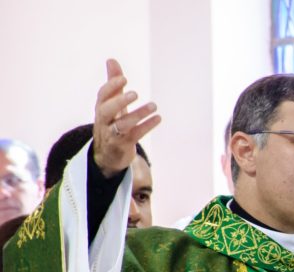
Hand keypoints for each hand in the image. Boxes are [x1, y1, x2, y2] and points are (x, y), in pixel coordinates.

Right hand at [93, 59, 160, 177]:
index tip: (124, 78)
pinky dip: (147, 126)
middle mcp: (104, 121)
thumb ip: (113, 83)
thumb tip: (111, 59)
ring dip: (138, 115)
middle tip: (135, 93)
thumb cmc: (111, 123)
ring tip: (154, 106)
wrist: (107, 155)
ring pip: (122, 125)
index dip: (112, 86)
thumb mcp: (111, 104)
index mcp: (101, 108)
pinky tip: (158, 118)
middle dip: (120, 101)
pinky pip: (135, 135)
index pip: (102, 95)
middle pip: (107, 110)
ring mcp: (113, 134)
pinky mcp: (123, 145)